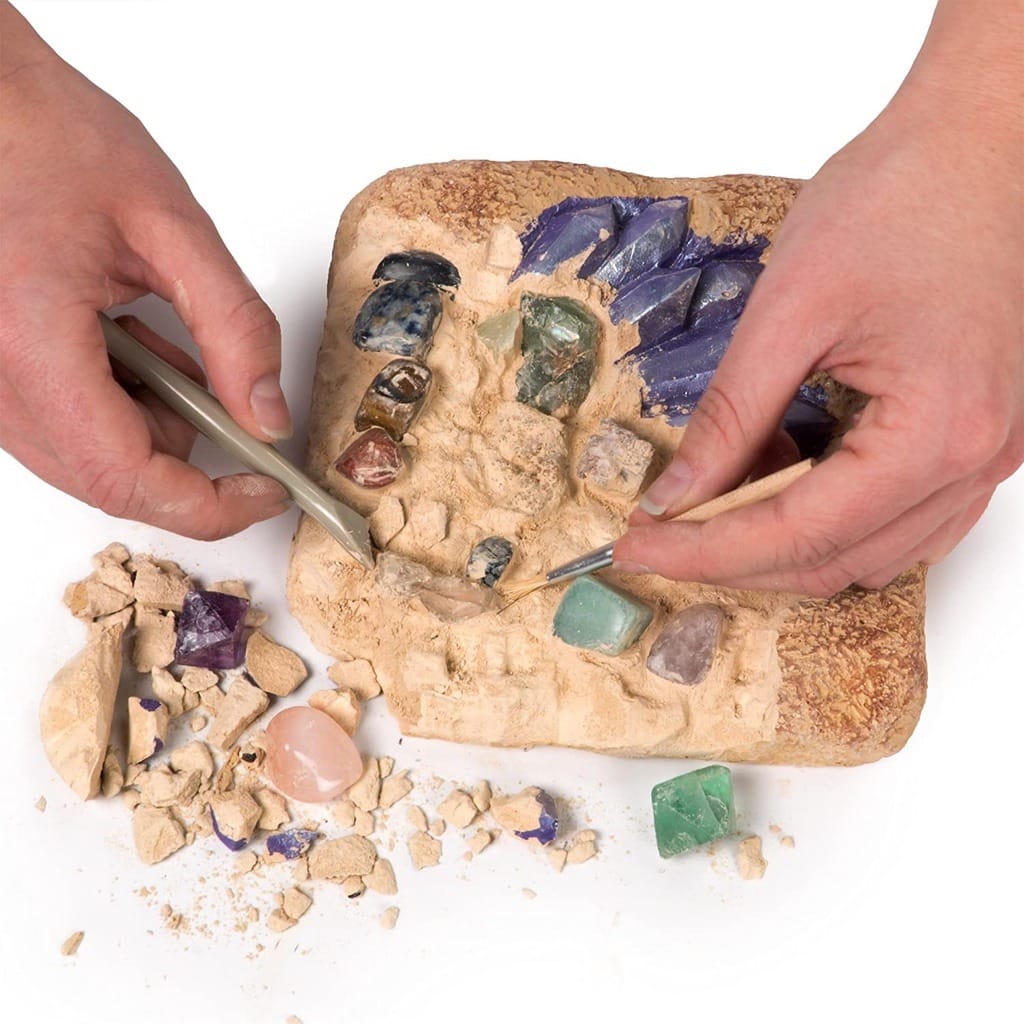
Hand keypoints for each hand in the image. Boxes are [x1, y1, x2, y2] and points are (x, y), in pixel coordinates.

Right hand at [0, 4, 291, 538]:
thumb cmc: (50, 141)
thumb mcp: (171, 229)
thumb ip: (233, 328)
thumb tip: (267, 414)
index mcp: (29, 342)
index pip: (126, 475)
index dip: (208, 505)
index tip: (264, 491)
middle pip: (111, 480)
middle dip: (188, 457)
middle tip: (233, 401)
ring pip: (93, 460)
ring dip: (152, 423)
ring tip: (160, 337)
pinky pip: (70, 430)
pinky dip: (120, 405)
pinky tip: (128, 341)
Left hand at [615, 0, 1022, 595]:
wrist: (978, 144)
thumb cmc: (898, 199)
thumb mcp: (789, 309)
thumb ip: (730, 416)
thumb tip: (675, 495)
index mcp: (938, 433)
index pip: (800, 534)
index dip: (705, 551)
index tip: (635, 547)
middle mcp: (974, 461)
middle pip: (834, 560)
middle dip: (734, 556)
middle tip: (657, 533)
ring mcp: (986, 457)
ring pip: (865, 553)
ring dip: (780, 543)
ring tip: (708, 505)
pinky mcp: (976, 438)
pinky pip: (897, 519)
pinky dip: (827, 516)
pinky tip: (778, 475)